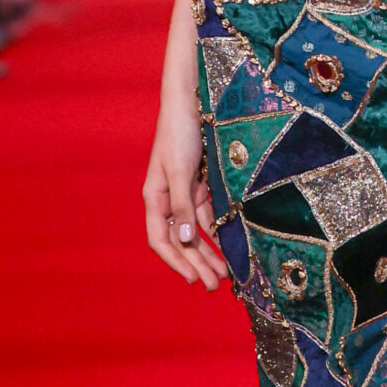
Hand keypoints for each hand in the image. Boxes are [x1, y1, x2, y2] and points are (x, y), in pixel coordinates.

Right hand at [142, 91, 227, 287]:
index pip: (160, 239)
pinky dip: (218, 232)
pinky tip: (231, 246)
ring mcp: (185, 193)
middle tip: (216, 286)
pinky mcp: (201, 185)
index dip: (175, 261)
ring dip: (208, 252)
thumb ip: (182, 207)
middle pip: (180, 241)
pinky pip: (209, 216)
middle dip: (196, 263)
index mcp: (155, 197)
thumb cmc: (180, 132)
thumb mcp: (181, 172)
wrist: (192, 100)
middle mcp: (168, 199)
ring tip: (225, 274)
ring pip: (195, 232)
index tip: (193, 279)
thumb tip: (184, 241)